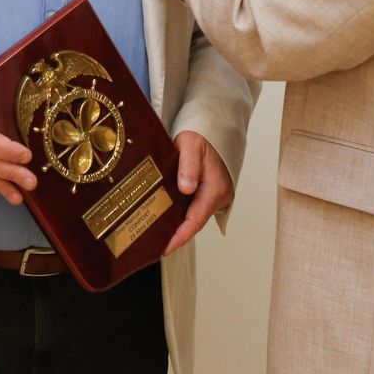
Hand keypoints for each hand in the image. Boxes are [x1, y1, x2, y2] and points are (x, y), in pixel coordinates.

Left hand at [162, 131, 234, 254]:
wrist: (214, 126)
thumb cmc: (202, 134)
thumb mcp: (191, 145)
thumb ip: (189, 166)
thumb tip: (186, 188)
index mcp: (215, 189)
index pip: (196, 220)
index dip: (180, 236)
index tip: (165, 248)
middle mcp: (220, 195)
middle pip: (195, 222)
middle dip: (176, 235)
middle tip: (154, 245)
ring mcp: (217, 194)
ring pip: (195, 215)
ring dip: (179, 225)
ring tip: (157, 234)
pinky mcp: (212, 191)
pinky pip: (196, 207)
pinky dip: (182, 213)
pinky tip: (167, 216)